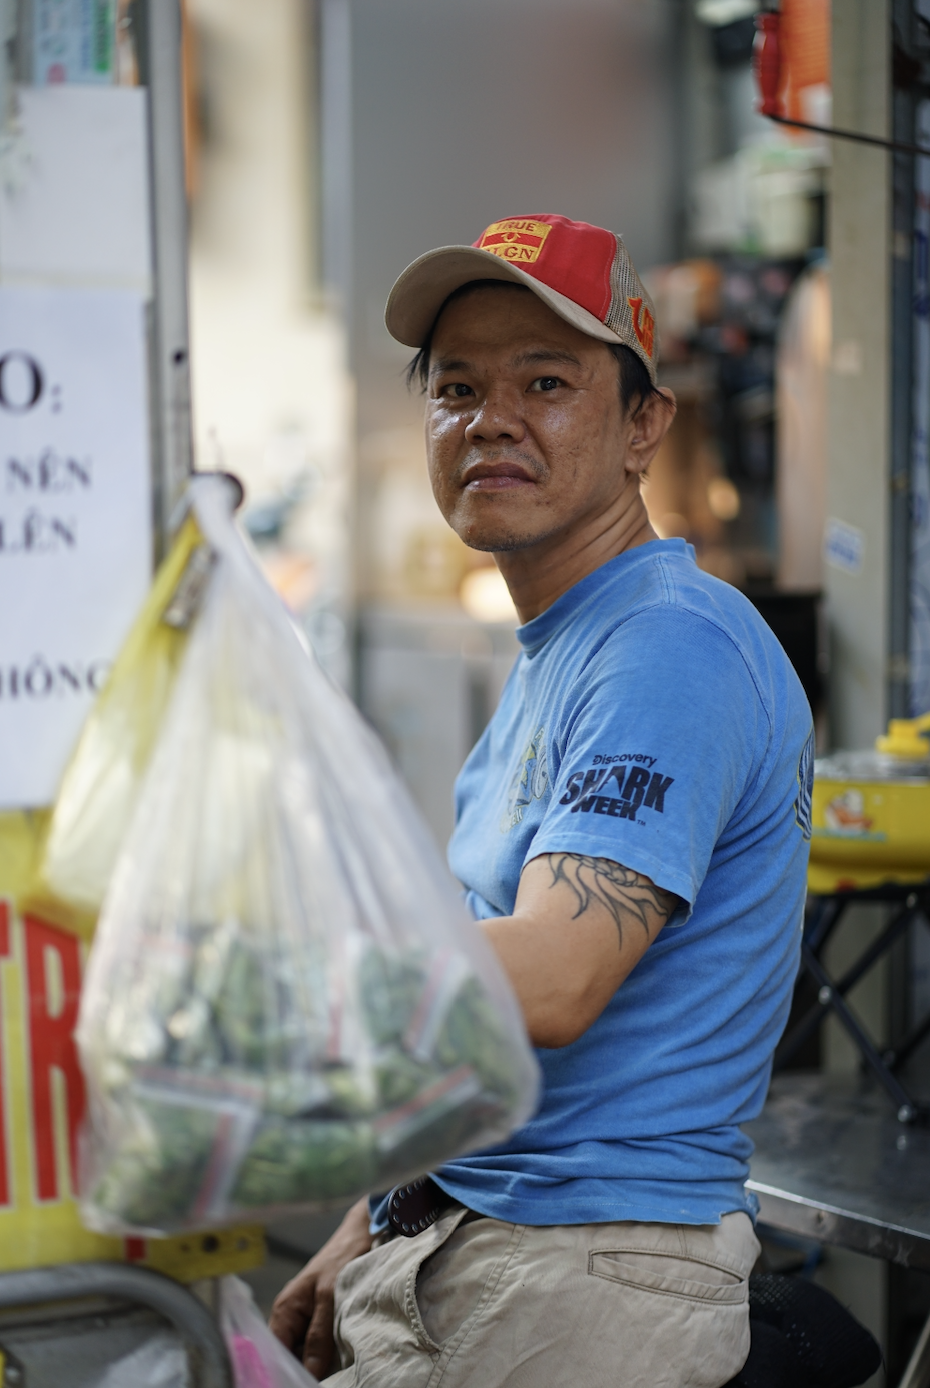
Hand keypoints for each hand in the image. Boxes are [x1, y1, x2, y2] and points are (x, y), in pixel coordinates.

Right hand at [269, 1196, 373, 1377]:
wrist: (361, 1234)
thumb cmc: (343, 1259)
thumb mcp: (330, 1297)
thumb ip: (318, 1336)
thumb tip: (308, 1373)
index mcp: (285, 1309)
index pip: (274, 1352)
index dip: (283, 1371)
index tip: (299, 1383)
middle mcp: (290, 1317)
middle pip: (289, 1355)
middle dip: (302, 1369)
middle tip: (323, 1380)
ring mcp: (306, 1318)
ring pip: (304, 1351)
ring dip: (316, 1363)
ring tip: (332, 1374)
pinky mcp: (321, 1318)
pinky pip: (317, 1344)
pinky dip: (326, 1353)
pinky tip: (337, 1361)